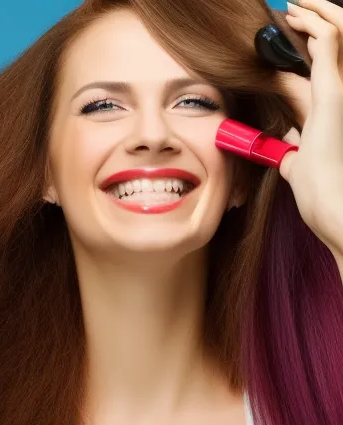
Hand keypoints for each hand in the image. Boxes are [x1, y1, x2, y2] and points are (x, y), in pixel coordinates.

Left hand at [276, 0, 342, 257]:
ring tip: (295, 5)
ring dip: (317, 15)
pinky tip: (296, 14)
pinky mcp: (336, 94)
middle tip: (293, 10)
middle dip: (317, 22)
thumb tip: (286, 140)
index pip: (319, 70)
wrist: (331, 209)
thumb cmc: (318, 194)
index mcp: (331, 110)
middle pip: (337, 44)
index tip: (281, 40)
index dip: (300, 52)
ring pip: (339, 34)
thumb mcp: (300, 166)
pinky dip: (314, 24)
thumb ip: (295, 150)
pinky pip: (330, 43)